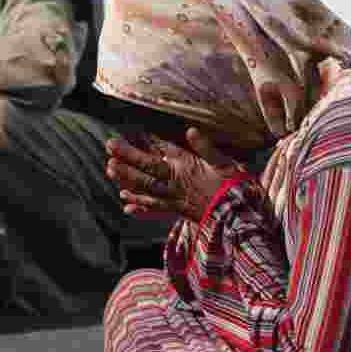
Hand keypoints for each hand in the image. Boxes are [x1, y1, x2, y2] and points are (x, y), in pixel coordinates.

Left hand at [105, 128, 244, 220]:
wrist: (242, 220)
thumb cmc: (237, 188)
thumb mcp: (226, 163)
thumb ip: (207, 148)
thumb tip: (190, 130)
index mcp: (187, 167)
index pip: (159, 152)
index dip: (141, 143)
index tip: (126, 133)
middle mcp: (176, 182)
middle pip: (146, 169)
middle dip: (126, 158)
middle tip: (108, 146)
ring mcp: (175, 198)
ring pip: (146, 188)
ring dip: (127, 179)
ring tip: (109, 170)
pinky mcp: (179, 211)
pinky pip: (155, 208)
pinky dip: (140, 206)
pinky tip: (127, 206)